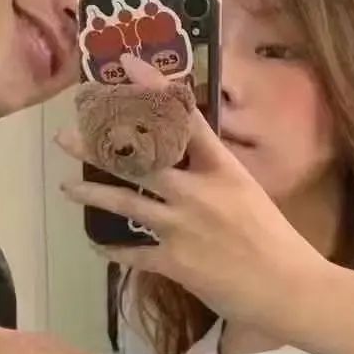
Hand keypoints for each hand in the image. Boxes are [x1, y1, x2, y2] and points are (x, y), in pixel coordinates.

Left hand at [59, 57, 331, 343]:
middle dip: (97, 145)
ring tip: (66, 186)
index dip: (153, 88)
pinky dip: (112, 250)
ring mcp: (182, 226)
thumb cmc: (276, 240)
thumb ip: (216, 177)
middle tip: (63, 135)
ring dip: (92, 192)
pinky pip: (132, 253)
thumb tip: (190, 165)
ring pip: (125, 202)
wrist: (290, 288)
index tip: (127, 66)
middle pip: (138, 158)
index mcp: (222, 169)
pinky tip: (96, 245)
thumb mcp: (248, 193)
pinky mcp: (174, 262)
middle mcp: (196, 191)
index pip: (184, 117)